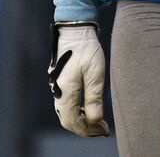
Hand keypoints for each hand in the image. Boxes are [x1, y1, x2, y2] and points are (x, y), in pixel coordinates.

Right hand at [47, 22, 110, 136]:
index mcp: (65, 92)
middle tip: (102, 128)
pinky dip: (77, 109)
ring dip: (82, 119)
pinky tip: (88, 107)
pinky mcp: (60, 80)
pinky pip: (66, 102)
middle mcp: (57, 91)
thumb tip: (95, 120)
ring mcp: (57, 86)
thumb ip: (94, 98)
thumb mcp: (95, 73)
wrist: (74, 29)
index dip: (86, 130)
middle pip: (68, 119)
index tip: (102, 131)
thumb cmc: (86, 49)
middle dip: (85, 127)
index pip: (71, 122)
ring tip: (98, 120)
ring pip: (66, 111)